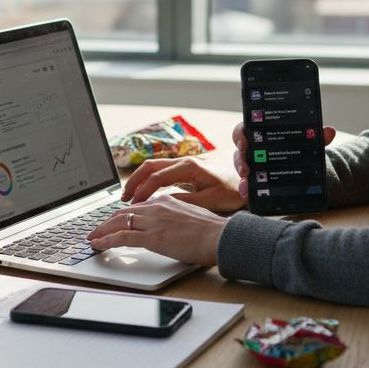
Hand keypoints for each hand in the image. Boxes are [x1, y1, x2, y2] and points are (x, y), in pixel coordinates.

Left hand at [87, 195, 227, 265]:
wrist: (220, 236)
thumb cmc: (211, 232)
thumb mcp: (190, 218)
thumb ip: (175, 220)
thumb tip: (169, 229)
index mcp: (166, 202)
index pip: (136, 207)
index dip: (121, 216)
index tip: (113, 222)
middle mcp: (156, 207)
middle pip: (122, 213)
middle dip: (105, 222)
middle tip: (95, 230)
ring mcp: (153, 222)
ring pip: (118, 223)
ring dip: (101, 231)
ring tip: (91, 239)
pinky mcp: (152, 237)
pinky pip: (122, 238)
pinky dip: (106, 241)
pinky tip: (97, 245)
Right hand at [121, 156, 243, 212]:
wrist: (245, 186)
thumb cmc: (230, 193)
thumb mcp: (207, 201)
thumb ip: (184, 201)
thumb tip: (161, 204)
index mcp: (189, 167)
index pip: (157, 177)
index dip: (143, 191)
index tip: (133, 205)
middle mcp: (184, 162)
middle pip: (150, 167)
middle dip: (134, 181)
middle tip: (123, 199)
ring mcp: (184, 166)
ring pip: (153, 169)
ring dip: (139, 181)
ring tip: (128, 197)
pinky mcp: (185, 172)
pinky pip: (161, 174)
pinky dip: (149, 184)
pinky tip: (144, 196)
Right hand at [232, 121, 337, 199]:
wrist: (302, 164)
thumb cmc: (297, 147)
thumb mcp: (306, 142)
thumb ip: (316, 136)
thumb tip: (329, 131)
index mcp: (260, 133)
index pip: (244, 130)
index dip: (240, 135)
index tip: (244, 142)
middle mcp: (252, 148)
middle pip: (239, 150)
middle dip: (240, 159)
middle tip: (246, 167)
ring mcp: (252, 164)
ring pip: (240, 166)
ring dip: (241, 174)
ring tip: (246, 182)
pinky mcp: (255, 178)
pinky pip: (246, 182)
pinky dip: (245, 187)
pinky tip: (247, 193)